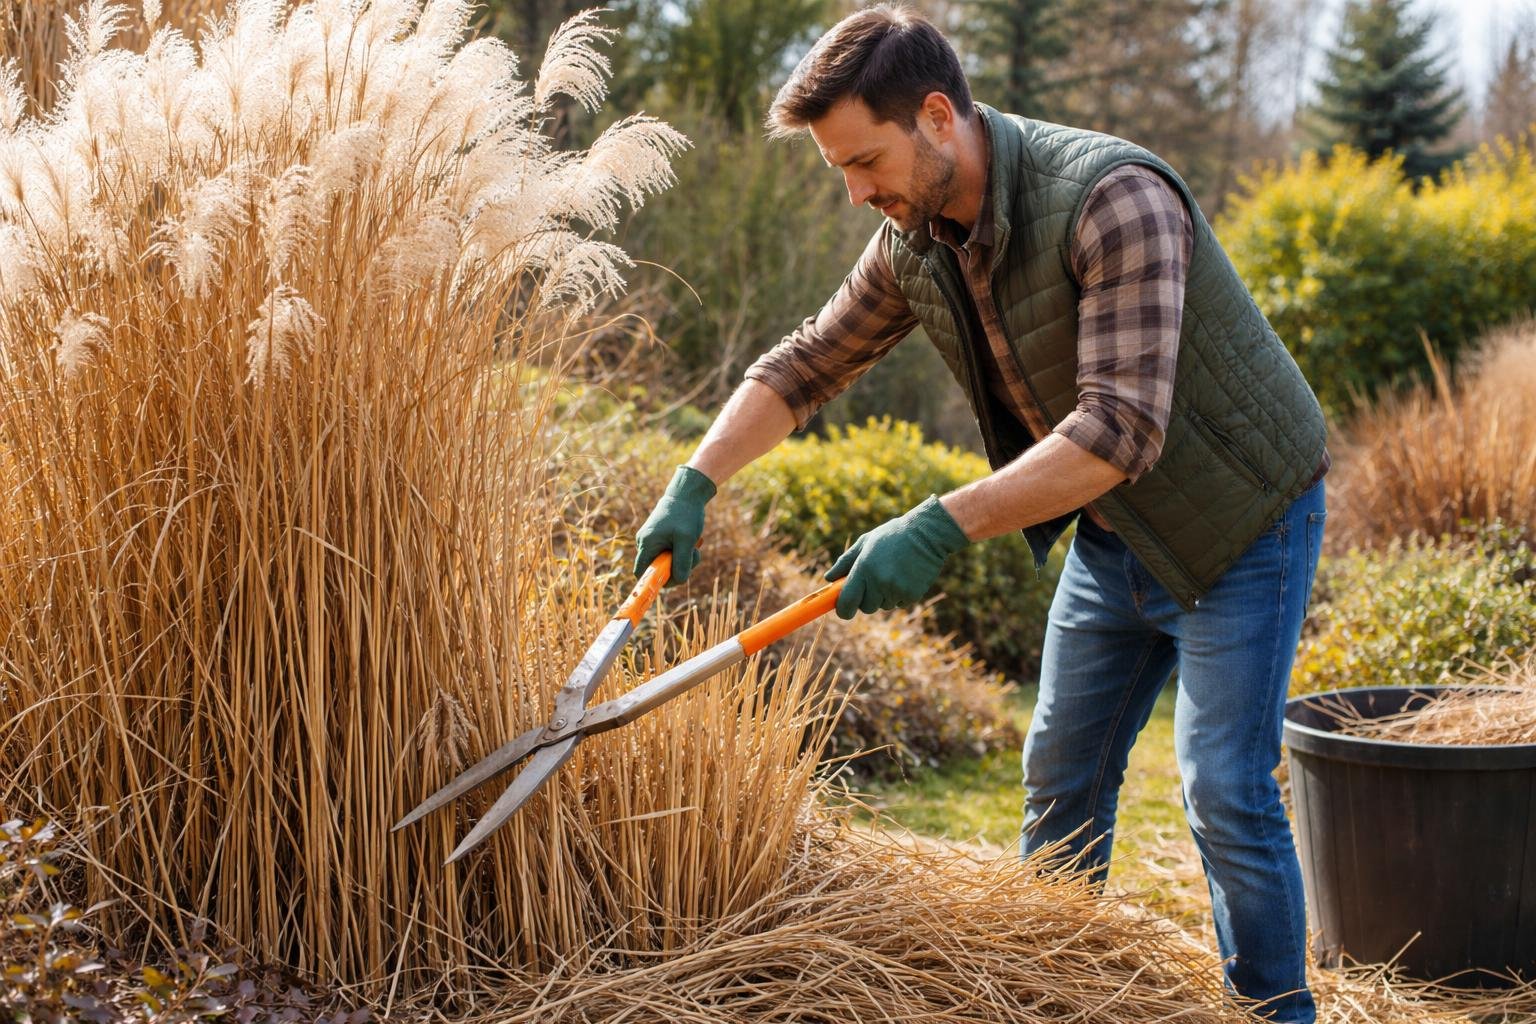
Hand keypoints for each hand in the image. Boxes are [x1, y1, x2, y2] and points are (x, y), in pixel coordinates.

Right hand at [633, 465, 715, 585]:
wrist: (687, 493)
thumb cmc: (686, 514)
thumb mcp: (687, 540)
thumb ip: (682, 562)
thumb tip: (678, 581)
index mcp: (646, 544)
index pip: (641, 573)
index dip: (654, 582)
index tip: (674, 580)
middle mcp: (645, 543)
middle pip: (657, 570)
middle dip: (677, 568)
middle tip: (693, 556)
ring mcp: (652, 541)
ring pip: (666, 562)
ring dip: (683, 560)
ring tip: (694, 545)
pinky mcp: (660, 538)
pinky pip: (670, 554)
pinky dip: (682, 552)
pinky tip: (691, 542)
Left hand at [823, 495, 970, 619]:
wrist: (927, 534)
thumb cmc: (892, 535)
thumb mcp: (865, 542)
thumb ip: (845, 562)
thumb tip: (828, 578)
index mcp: (864, 568)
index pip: (847, 602)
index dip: (843, 609)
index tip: (843, 608)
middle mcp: (879, 582)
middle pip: (866, 608)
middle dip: (866, 599)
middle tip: (873, 581)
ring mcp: (896, 590)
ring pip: (884, 605)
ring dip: (885, 595)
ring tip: (893, 572)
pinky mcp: (912, 594)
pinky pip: (900, 603)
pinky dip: (900, 594)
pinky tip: (906, 575)